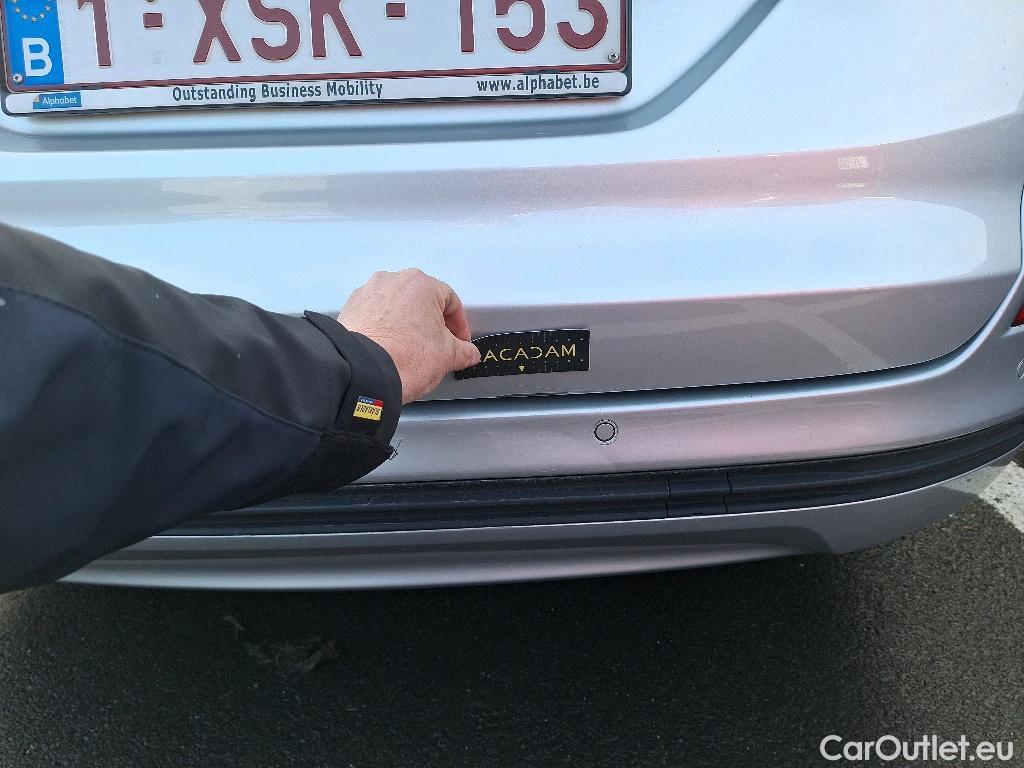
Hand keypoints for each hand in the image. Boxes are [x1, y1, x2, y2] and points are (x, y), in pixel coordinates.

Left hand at [338, 269, 480, 403]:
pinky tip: (389, 347)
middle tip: (437, 344)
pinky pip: (375, 314)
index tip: (459, 340)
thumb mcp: (448, 356)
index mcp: (422, 284)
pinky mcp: (351, 308)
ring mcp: (369, 293)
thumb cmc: (402, 356)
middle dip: (432, 322)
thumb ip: (465, 351)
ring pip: (396, 305)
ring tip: (410, 348)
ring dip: (406, 323)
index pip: (451, 301)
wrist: (364, 371)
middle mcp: (394, 281)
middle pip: (422, 300)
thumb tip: (467, 353)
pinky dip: (384, 327)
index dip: (459, 324)